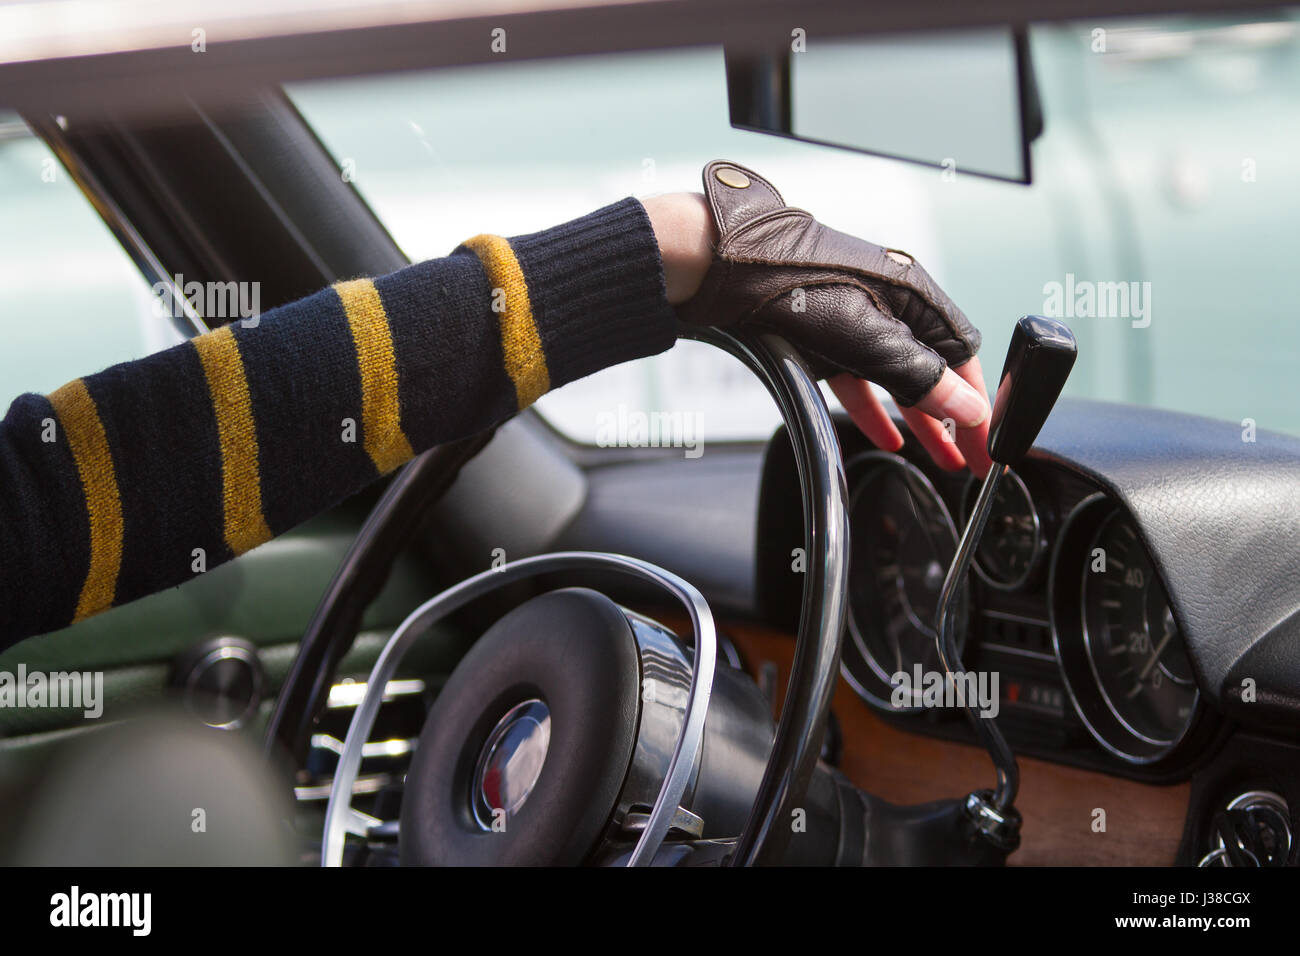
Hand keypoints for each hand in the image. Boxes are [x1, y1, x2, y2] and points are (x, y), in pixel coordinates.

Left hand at [642, 163, 991, 475]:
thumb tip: (968, 408)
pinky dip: (874, 410)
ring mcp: (854, 317)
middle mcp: (889, 302)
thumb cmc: (796, 286)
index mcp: (913, 293)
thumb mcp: (870, 341)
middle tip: (969, 459)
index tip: (985, 440)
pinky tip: (885, 437)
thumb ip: (920, 378)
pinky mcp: (822, 333)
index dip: (976, 400)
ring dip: (918, 420)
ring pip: (898, 378)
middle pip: (934, 368)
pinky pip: (860, 379)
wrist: (724, 267)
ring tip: (937, 457)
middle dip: (953, 418)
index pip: (963, 353)